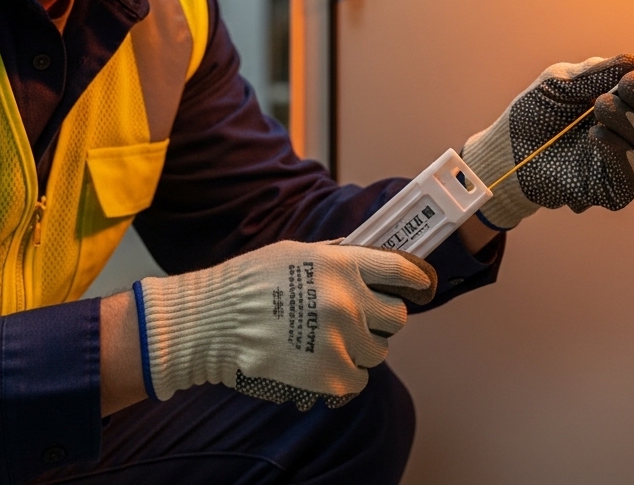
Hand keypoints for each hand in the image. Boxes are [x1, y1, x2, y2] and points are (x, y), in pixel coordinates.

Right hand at [134, 240, 436, 409]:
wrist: (211, 323)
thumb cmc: (247, 284)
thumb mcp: (295, 253)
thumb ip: (336, 256)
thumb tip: (364, 257)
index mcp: (342, 266)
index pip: (400, 269)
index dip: (416, 279)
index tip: (422, 285)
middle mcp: (348, 301)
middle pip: (396, 317)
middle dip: (381, 320)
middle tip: (357, 321)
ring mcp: (341, 341)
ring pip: (378, 351)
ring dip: (360, 349)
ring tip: (330, 344)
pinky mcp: (329, 375)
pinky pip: (357, 380)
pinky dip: (344, 377)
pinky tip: (322, 365)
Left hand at [460, 54, 633, 228]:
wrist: (507, 151)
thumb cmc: (535, 113)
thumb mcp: (559, 81)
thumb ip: (595, 73)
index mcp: (627, 97)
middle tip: (623, 88)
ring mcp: (626, 158)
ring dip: (630, 121)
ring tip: (597, 110)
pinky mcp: (614, 187)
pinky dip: (620, 152)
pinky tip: (597, 137)